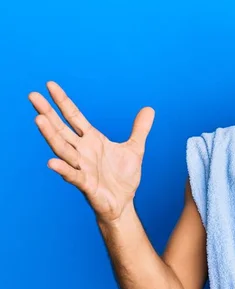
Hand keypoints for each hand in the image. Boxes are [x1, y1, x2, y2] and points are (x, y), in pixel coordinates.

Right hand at [29, 81, 154, 222]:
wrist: (124, 203)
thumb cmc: (123, 177)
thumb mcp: (135, 149)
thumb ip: (140, 129)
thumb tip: (149, 109)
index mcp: (92, 140)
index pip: (74, 117)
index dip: (63, 101)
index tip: (50, 85)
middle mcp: (82, 152)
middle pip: (61, 129)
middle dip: (47, 113)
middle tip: (32, 95)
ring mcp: (82, 167)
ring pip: (62, 149)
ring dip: (50, 135)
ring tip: (39, 119)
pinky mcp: (86, 185)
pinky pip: (73, 176)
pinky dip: (63, 169)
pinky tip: (52, 162)